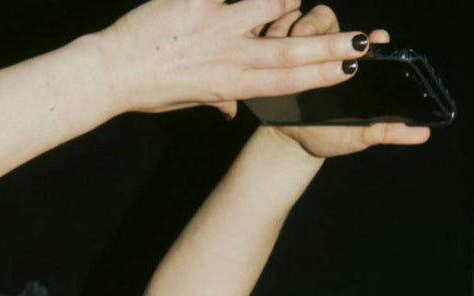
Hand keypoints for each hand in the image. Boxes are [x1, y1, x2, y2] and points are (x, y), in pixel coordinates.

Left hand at [103, 0, 370, 113]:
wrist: (111, 72)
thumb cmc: (150, 90)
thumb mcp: (190, 102)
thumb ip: (218, 99)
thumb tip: (232, 107)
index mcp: (231, 84)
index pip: (285, 82)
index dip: (320, 75)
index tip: (349, 68)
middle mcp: (228, 58)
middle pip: (288, 54)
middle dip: (328, 48)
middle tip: (361, 41)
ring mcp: (213, 26)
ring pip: (266, 5)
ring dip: (284, 0)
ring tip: (296, 0)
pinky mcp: (193, 0)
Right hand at [263, 7, 430, 156]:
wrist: (293, 143)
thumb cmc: (329, 135)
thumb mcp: (359, 135)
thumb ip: (388, 131)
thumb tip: (422, 133)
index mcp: (352, 63)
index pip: (363, 40)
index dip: (369, 39)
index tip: (372, 41)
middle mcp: (330, 48)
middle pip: (325, 20)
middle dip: (316, 28)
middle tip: (310, 45)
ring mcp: (305, 47)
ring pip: (299, 20)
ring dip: (292, 31)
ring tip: (286, 49)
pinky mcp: (280, 50)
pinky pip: (275, 28)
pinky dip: (272, 34)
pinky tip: (270, 49)